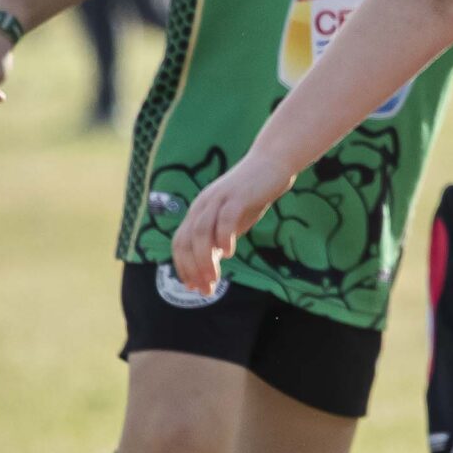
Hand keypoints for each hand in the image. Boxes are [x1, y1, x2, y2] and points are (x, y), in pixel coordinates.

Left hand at [166, 151, 297, 295]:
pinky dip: (224, 237)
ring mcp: (218, 200)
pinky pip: (225, 219)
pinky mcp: (237, 196)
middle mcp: (203, 205)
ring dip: (205, 259)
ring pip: (201, 233)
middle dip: (193, 268)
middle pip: (186, 241)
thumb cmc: (254, 193)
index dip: (184, 267)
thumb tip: (213, 259)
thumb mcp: (233, 219)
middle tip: (205, 289)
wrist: (272, 163)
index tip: (194, 288)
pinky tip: (230, 252)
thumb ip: (221, 235)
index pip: (181, 243)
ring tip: (215, 278)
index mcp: (199, 211)